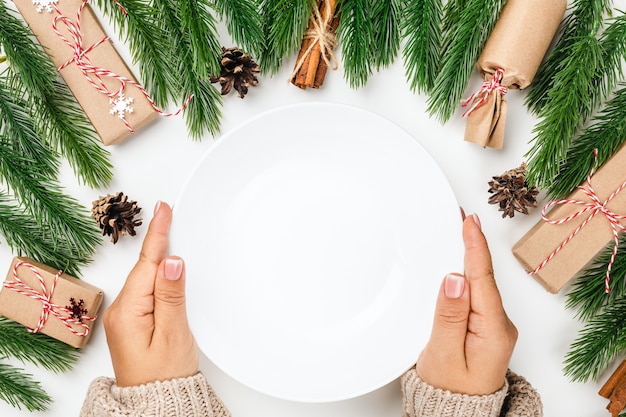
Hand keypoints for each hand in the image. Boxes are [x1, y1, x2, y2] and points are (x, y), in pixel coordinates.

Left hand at [103, 201, 198, 386]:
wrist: (157, 404)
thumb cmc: (166, 375)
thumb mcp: (174, 333)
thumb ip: (172, 295)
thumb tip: (172, 262)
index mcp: (129, 310)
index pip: (147, 263)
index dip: (157, 234)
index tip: (163, 208)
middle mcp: (122, 311)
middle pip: (145, 267)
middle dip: (158, 240)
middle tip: (168, 212)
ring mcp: (126, 317)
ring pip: (146, 278)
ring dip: (158, 257)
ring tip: (169, 232)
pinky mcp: (134, 322)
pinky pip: (146, 290)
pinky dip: (157, 275)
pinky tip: (164, 268)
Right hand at [416, 213, 516, 394]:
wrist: (454, 410)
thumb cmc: (448, 389)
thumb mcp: (443, 354)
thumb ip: (449, 316)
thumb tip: (454, 279)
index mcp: (493, 330)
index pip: (482, 280)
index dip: (476, 248)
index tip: (469, 222)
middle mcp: (499, 325)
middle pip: (484, 277)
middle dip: (474, 245)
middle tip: (462, 217)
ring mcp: (493, 325)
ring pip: (480, 284)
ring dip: (470, 257)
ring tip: (460, 231)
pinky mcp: (483, 325)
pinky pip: (476, 293)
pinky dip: (467, 274)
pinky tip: (459, 263)